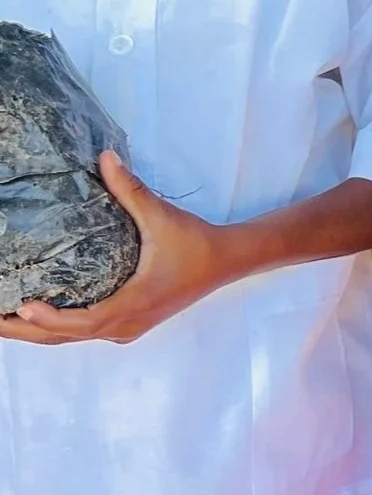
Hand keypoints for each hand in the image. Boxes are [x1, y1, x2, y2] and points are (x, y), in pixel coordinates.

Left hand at [0, 152, 233, 344]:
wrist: (227, 261)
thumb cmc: (195, 242)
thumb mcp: (162, 216)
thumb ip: (132, 190)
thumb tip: (106, 157)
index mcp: (132, 304)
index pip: (80, 322)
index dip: (48, 318)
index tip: (22, 306)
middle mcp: (125, 324)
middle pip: (65, 337)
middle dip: (25, 331)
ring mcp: (128, 327)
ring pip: (73, 337)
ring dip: (39, 331)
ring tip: (7, 317)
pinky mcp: (131, 323)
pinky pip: (85, 331)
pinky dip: (59, 327)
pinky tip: (42, 314)